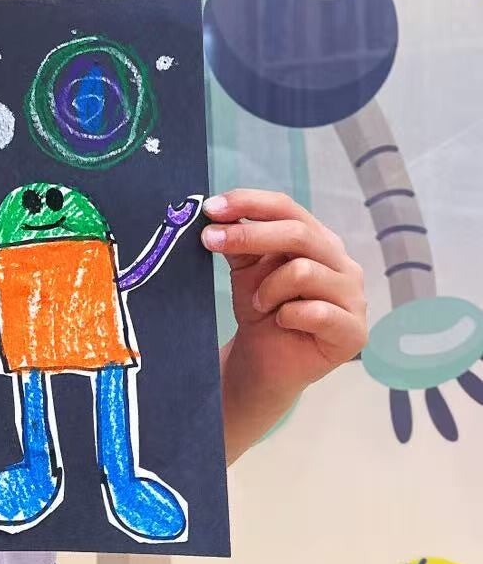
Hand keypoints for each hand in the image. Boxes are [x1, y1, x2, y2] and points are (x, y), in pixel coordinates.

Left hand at [202, 190, 366, 422]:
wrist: (264, 361)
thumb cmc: (261, 310)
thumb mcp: (246, 269)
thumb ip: (239, 240)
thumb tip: (219, 212)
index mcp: (319, 240)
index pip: (287, 208)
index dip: (249, 202)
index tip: (211, 208)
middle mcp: (342, 263)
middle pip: (298, 233)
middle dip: (249, 235)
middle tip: (210, 240)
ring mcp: (354, 297)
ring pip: (303, 271)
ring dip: (269, 288)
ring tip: (260, 304)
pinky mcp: (354, 331)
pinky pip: (316, 311)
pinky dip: (287, 315)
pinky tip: (281, 321)